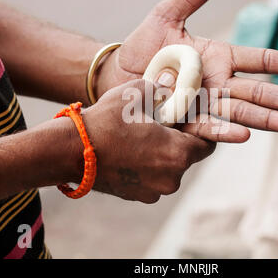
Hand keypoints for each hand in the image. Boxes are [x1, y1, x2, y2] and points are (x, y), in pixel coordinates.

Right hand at [81, 79, 214, 202]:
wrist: (70, 151)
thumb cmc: (105, 122)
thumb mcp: (136, 94)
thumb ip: (161, 87)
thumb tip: (172, 80)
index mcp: (177, 155)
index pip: (207, 145)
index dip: (199, 131)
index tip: (186, 121)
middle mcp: (171, 179)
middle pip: (187, 157)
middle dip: (179, 141)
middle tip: (161, 125)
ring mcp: (153, 191)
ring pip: (169, 169)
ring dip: (162, 155)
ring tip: (142, 137)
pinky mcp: (138, 197)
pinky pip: (153, 178)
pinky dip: (148, 167)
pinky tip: (131, 151)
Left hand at [96, 0, 277, 142]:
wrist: (117, 74)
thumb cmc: (144, 46)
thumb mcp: (167, 15)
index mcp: (219, 58)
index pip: (262, 61)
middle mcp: (217, 84)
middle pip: (259, 92)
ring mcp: (203, 104)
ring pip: (241, 113)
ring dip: (269, 120)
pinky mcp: (184, 121)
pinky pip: (207, 127)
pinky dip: (224, 132)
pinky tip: (245, 136)